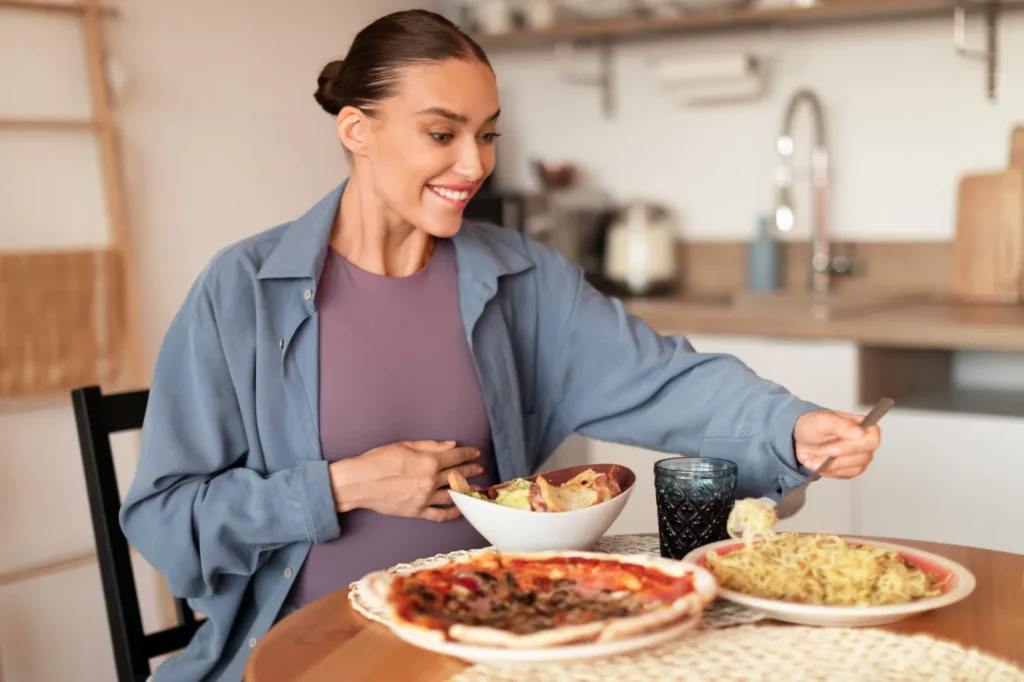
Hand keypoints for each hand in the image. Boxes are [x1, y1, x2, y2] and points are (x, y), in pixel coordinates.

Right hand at [328, 440, 481, 521]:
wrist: (358, 483)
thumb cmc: (378, 459)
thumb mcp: (404, 445)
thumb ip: (430, 446)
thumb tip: (451, 445)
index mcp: (428, 462)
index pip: (455, 457)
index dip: (468, 454)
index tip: (476, 453)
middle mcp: (430, 481)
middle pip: (457, 475)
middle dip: (470, 470)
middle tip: (479, 468)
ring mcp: (425, 499)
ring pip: (452, 495)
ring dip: (466, 490)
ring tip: (475, 488)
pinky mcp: (417, 512)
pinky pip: (439, 515)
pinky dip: (451, 513)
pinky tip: (459, 510)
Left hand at [793, 410, 880, 478]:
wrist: (801, 438)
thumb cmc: (814, 426)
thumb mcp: (822, 420)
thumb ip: (841, 424)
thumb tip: (860, 432)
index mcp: (864, 426)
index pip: (872, 440)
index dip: (853, 446)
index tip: (834, 448)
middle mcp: (865, 442)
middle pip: (862, 457)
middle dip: (835, 455)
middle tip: (818, 450)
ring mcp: (860, 457)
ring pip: (853, 468)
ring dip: (829, 464)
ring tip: (812, 457)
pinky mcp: (851, 469)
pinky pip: (845, 475)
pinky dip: (828, 470)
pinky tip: (817, 462)